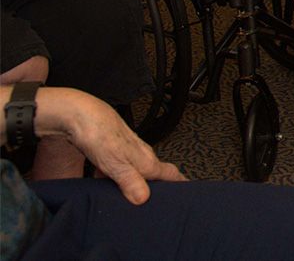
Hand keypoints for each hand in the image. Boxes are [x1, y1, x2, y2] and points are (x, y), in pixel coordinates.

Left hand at [34, 87, 184, 204]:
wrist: (81, 115)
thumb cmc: (101, 134)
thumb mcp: (116, 164)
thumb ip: (131, 182)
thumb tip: (144, 199)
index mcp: (146, 160)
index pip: (170, 173)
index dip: (181, 183)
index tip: (187, 193)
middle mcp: (140, 155)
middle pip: (155, 174)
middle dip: (157, 188)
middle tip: (155, 204)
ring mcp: (126, 152)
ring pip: (135, 171)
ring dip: (133, 184)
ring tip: (126, 199)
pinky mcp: (112, 150)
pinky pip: (118, 168)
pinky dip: (114, 178)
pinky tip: (102, 183)